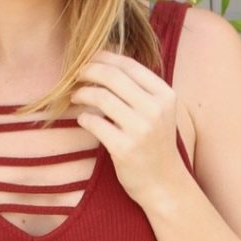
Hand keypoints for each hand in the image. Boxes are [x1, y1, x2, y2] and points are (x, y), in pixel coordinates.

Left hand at [68, 49, 186, 210]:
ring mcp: (140, 130)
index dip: (103, 57)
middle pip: (112, 76)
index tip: (88, 59)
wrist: (164, 184)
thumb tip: (107, 56)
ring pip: (101, 97)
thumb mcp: (158, 111)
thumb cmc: (155, 143)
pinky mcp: (124, 149)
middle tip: (75, 75)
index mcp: (165, 95)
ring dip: (82, 93)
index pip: (129, 65)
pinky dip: (84, 118)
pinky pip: (94, 123)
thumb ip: (139, 87)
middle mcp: (155, 109)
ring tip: (75, 97)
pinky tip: (83, 119)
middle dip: (88, 71)